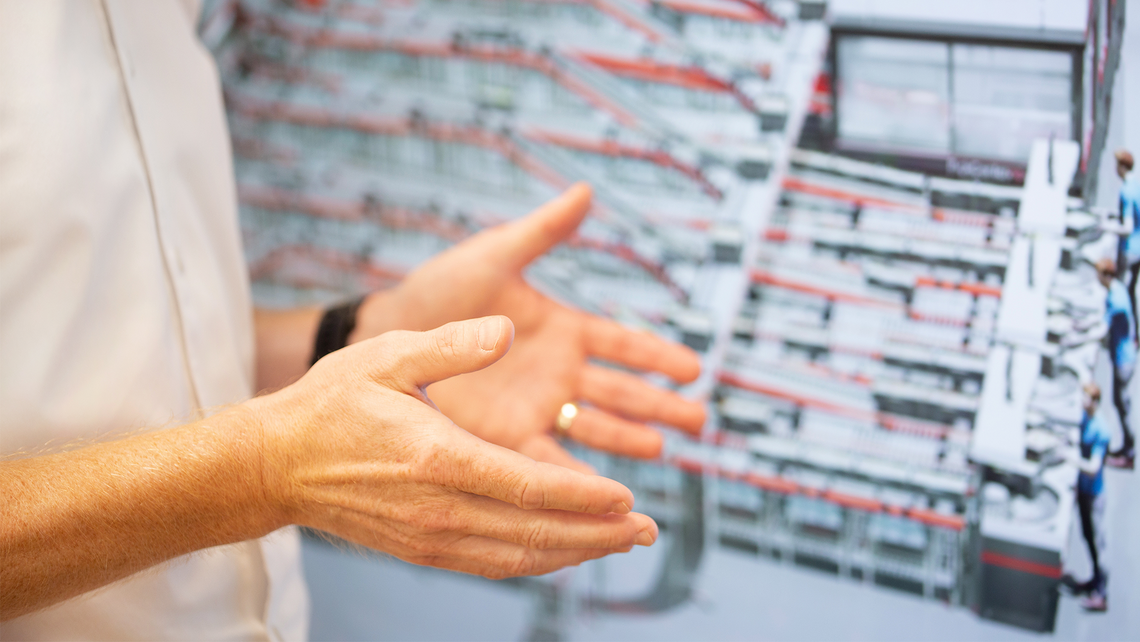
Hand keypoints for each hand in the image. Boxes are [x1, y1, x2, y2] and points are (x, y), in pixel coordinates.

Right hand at [251, 316, 657, 578]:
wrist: (274, 465)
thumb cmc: (331, 403)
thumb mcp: (388, 355)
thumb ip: (452, 344)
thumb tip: (506, 330)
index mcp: (438, 457)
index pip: (530, 488)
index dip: (586, 498)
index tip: (628, 498)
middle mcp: (439, 508)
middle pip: (536, 533)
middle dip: (598, 534)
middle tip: (645, 530)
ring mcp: (430, 537)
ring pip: (518, 557)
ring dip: (574, 554)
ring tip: (619, 545)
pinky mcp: (421, 551)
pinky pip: (491, 566)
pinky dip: (534, 562)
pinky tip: (560, 552)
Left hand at [352, 184, 705, 471]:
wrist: (383, 333)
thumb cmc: (438, 290)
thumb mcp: (493, 256)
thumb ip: (541, 232)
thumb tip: (585, 191)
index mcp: (561, 330)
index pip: (622, 344)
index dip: (657, 355)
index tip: (693, 368)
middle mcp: (556, 373)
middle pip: (621, 392)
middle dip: (660, 405)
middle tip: (700, 420)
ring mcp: (534, 408)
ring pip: (595, 429)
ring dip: (628, 439)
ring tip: (660, 447)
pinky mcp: (506, 438)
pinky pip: (550, 461)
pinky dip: (577, 479)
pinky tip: (601, 493)